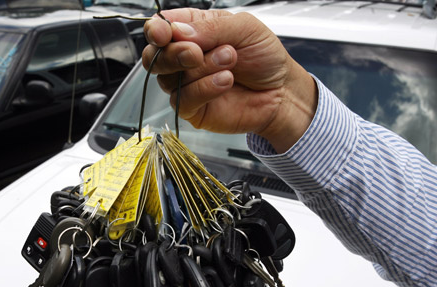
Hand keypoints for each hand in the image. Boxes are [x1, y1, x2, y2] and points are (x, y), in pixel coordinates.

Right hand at [142, 9, 316, 152]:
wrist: (282, 91)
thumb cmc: (264, 57)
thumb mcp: (244, 27)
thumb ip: (210, 27)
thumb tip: (177, 32)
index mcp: (191, 31)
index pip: (159, 28)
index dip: (156, 30)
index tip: (164, 33)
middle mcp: (183, 57)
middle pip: (153, 55)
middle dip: (174, 52)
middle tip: (197, 52)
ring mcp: (184, 84)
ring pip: (169, 77)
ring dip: (201, 68)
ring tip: (230, 61)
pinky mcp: (191, 108)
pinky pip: (183, 99)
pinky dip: (204, 88)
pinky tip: (225, 81)